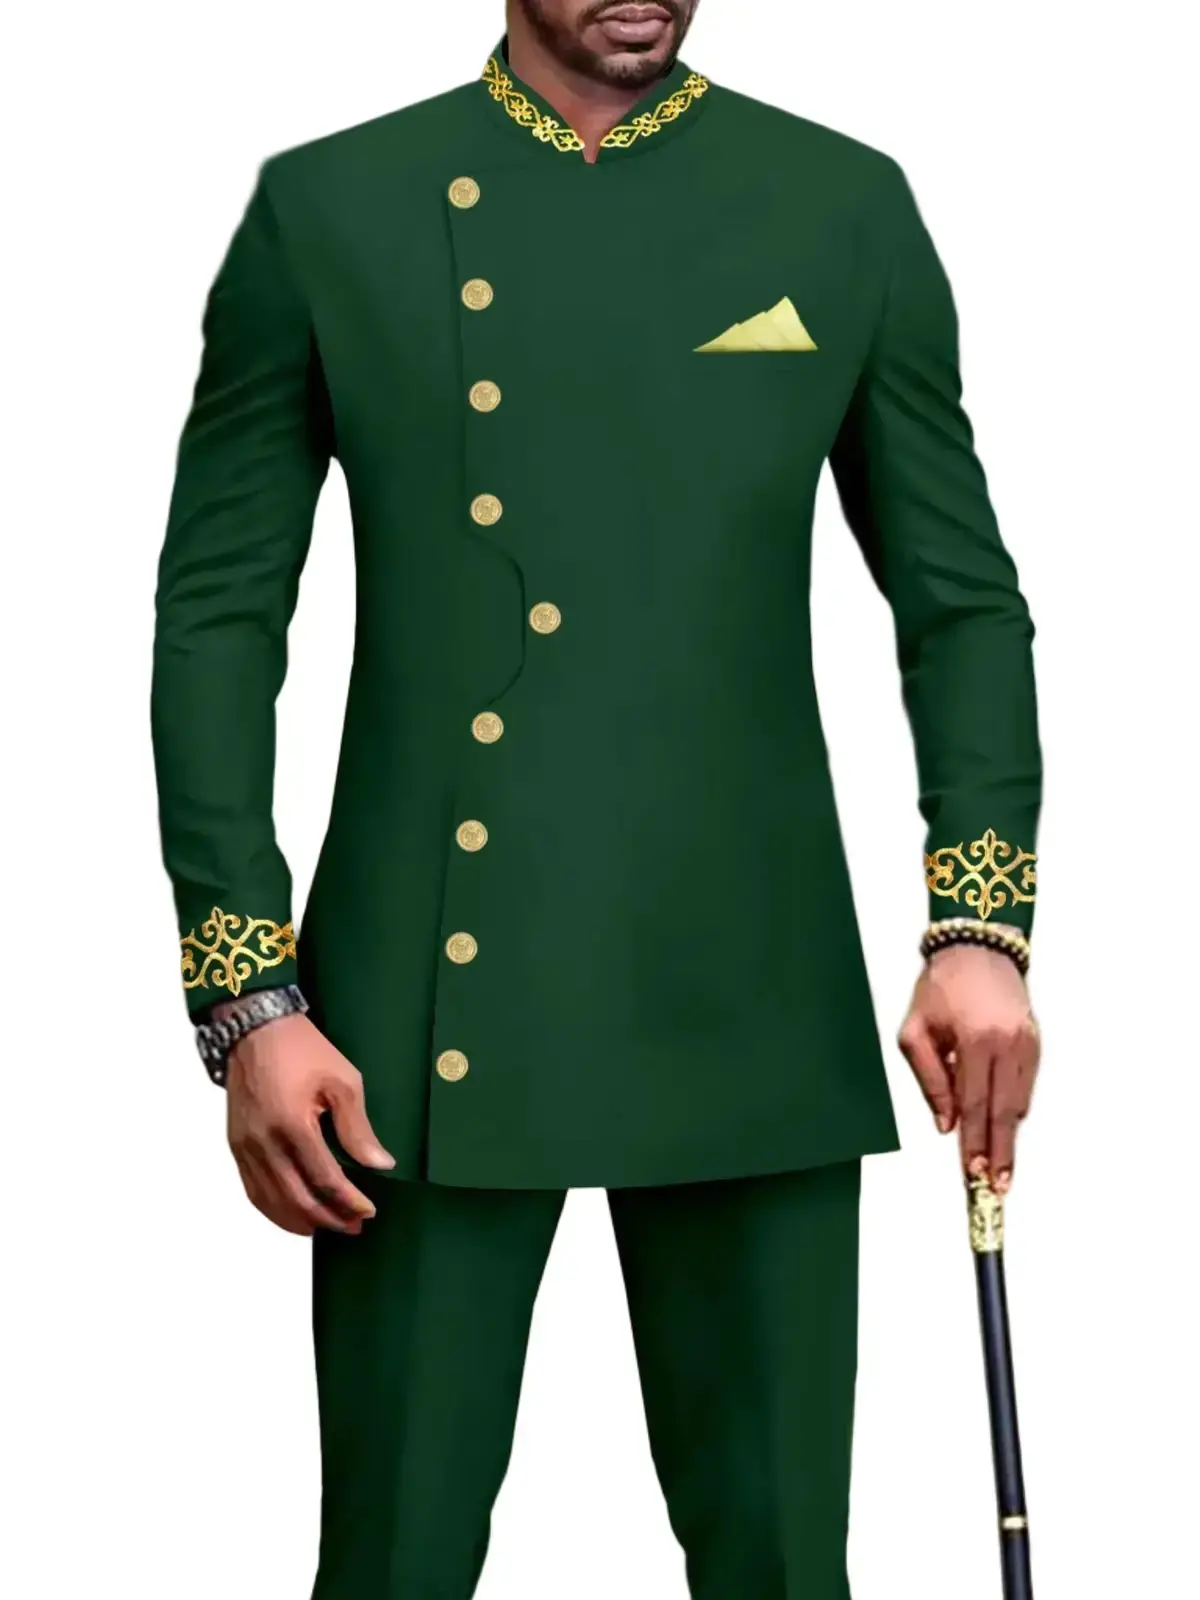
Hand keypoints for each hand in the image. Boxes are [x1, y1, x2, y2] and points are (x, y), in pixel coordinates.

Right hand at [224, 1012, 394, 1235]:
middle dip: (329, 1218)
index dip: (349, 1201)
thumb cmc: (301, 1049)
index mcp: (292, 1125)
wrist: (254, 1028)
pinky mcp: (235, 1145)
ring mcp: (245, 1147)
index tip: (369, 1211)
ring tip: (328, 1227)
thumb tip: (379, 1164)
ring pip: (272, 1201)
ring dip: (301, 1221)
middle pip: (297, 1199)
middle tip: (354, 1225)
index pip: (324, 1180)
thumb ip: (357, 1127)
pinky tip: (293, 1215)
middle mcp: (263, 1143)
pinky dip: (274, 1210)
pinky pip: (253, 1190)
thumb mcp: (342, 1080)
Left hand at [898, 943, 1039, 1192]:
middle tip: (998, 1189)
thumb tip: (946, 1125)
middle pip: (1004, 1112)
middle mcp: (1007, 1044)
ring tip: (1002, 1170)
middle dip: (1001, 1154)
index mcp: (974, 1040)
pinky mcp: (1036, 1042)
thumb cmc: (940, 988)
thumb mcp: (915, 1030)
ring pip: (1020, 1102)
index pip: (973, 1105)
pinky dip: (1016, 1110)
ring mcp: (1026, 1043)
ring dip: (1010, 1137)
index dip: (975, 1143)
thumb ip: (929, 1079)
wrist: (977, 948)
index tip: (975, 1174)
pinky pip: (1026, 1086)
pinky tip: (1005, 1128)